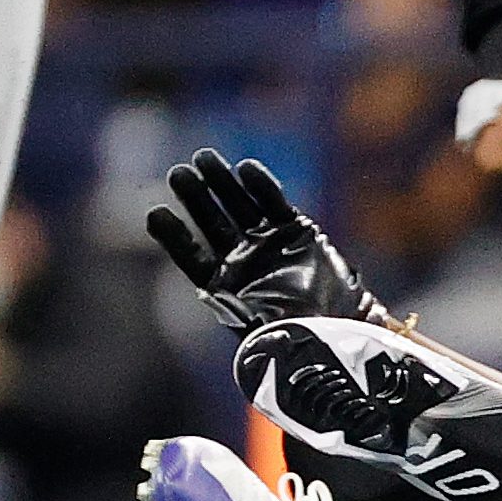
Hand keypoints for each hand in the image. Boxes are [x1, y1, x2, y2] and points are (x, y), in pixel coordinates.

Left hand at [145, 149, 392, 333]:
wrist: (345, 332)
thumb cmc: (304, 342)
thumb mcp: (270, 342)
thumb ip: (255, 337)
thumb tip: (246, 338)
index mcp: (225, 290)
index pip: (192, 258)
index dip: (174, 237)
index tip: (156, 214)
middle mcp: (242, 262)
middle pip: (212, 223)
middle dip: (196, 198)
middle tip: (179, 174)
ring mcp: (267, 243)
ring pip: (239, 206)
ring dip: (222, 183)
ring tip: (203, 158)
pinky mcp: (296, 230)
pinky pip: (274, 202)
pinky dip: (262, 185)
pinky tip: (246, 168)